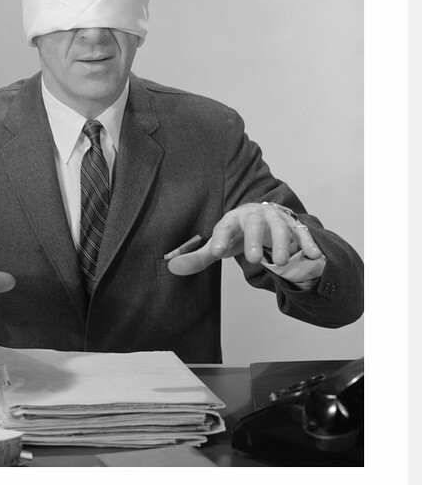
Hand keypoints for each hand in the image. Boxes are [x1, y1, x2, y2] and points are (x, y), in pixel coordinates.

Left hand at [165, 203, 322, 276]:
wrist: (264, 218)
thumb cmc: (237, 233)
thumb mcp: (218, 244)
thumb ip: (197, 257)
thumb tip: (171, 268)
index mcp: (233, 219)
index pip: (225, 226)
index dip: (220, 237)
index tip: (217, 251)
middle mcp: (256, 216)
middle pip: (256, 224)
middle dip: (255, 240)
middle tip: (254, 259)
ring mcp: (277, 220)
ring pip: (282, 227)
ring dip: (283, 243)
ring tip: (281, 262)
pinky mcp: (295, 227)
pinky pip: (303, 233)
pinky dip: (309, 243)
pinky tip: (314, 256)